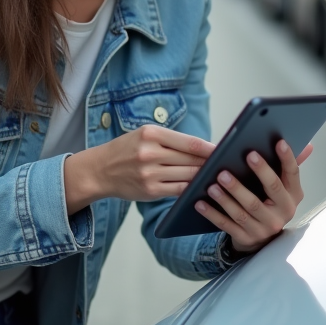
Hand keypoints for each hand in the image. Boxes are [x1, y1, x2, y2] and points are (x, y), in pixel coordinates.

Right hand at [64, 125, 214, 212]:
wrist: (100, 170)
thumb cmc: (126, 150)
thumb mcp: (145, 135)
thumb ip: (172, 140)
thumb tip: (204, 148)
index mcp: (152, 134)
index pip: (190, 142)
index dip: (210, 148)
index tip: (224, 150)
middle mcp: (151, 153)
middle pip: (191, 159)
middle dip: (209, 163)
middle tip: (225, 164)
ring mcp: (150, 173)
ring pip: (188, 175)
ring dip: (203, 176)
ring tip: (216, 176)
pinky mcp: (150, 190)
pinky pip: (179, 190)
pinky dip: (191, 188)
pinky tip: (199, 187)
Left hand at [195, 140, 312, 253]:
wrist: (263, 240)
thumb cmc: (270, 205)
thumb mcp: (282, 188)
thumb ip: (288, 167)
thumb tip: (308, 146)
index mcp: (293, 196)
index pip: (292, 174)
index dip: (287, 158)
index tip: (279, 142)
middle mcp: (283, 212)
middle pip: (269, 190)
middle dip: (257, 173)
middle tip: (245, 156)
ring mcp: (265, 228)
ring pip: (245, 210)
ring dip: (228, 196)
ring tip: (213, 183)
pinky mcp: (247, 238)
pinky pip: (228, 225)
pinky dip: (213, 214)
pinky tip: (201, 203)